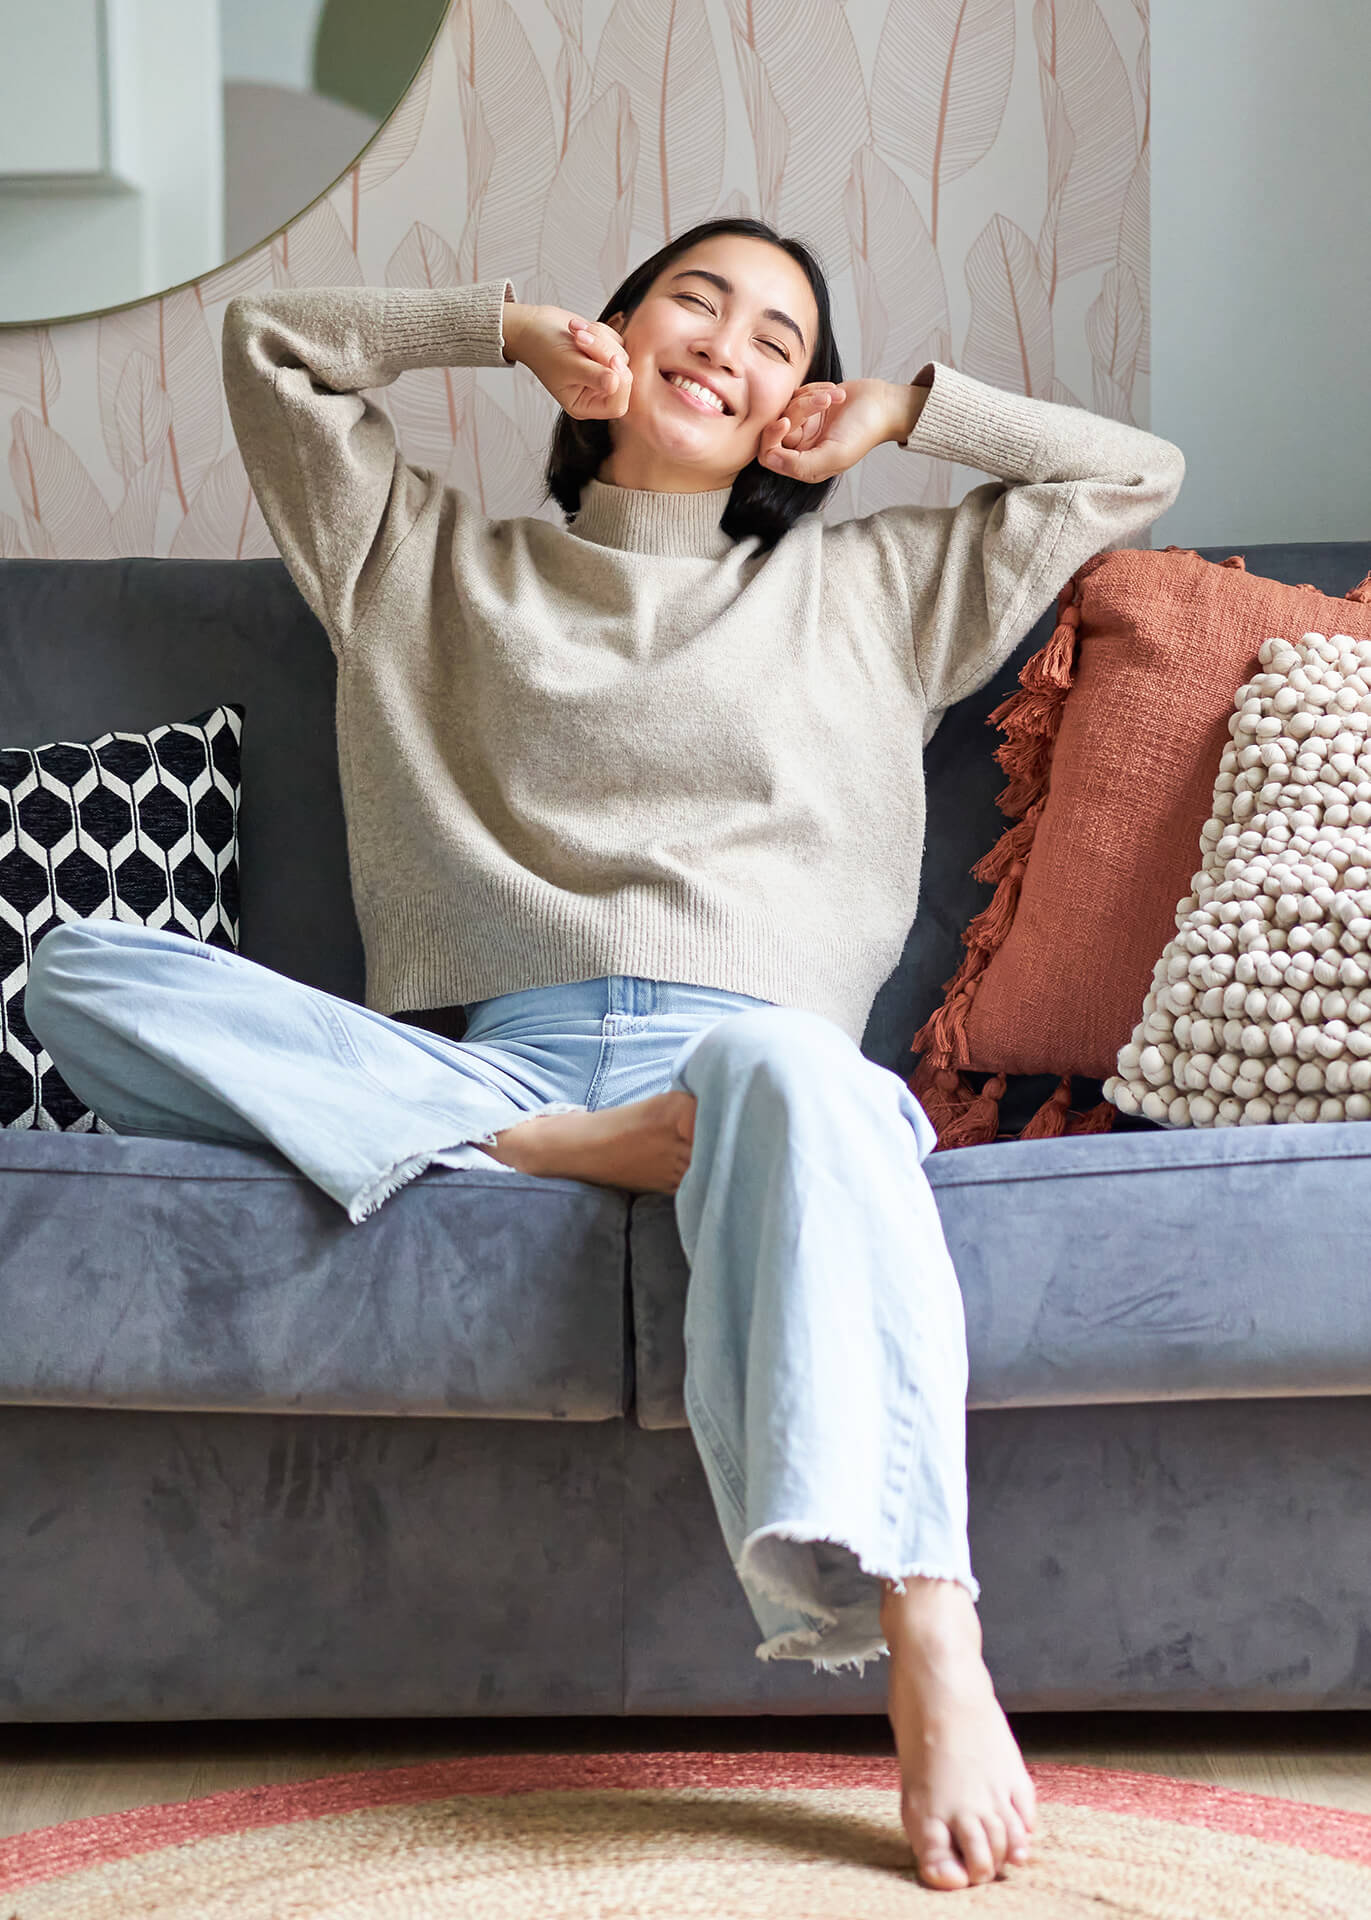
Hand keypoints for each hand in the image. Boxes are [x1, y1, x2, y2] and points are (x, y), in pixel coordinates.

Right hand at [503, 303, 631, 420]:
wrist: (533, 326)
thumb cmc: (543, 349)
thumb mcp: (567, 364)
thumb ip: (593, 376)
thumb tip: (615, 383)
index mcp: (585, 405)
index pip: (617, 406)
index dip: (621, 384)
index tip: (613, 360)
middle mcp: (597, 392)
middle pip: (623, 377)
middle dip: (604, 352)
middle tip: (580, 338)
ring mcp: (603, 372)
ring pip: (621, 355)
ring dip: (599, 338)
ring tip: (575, 331)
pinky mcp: (606, 353)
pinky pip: (618, 340)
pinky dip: (600, 331)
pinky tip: (578, 329)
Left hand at [757, 378, 901, 482]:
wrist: (884, 404)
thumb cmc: (864, 431)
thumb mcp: (835, 454)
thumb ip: (801, 464)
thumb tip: (769, 459)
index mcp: (805, 466)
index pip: (769, 455)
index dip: (772, 438)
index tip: (787, 421)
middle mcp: (801, 447)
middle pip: (777, 428)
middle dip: (800, 410)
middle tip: (822, 402)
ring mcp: (805, 425)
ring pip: (787, 408)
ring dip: (812, 397)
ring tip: (835, 396)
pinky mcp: (809, 405)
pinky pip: (797, 393)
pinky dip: (815, 390)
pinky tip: (835, 393)